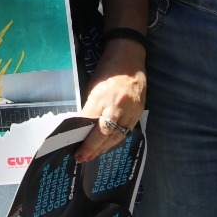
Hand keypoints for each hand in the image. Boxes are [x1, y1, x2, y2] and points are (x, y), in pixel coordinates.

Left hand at [76, 41, 146, 162]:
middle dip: (93, 148)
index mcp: (102, 96)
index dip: (85, 141)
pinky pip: (126, 131)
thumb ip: (90, 109)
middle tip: (83, 158)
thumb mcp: (93, 88)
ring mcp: (130, 110)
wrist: (129, 58)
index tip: (77, 152)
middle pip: (105, 134)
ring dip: (104, 148)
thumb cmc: (106, 71)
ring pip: (117, 135)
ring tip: (94, 155)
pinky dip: (116, 140)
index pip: (91, 124)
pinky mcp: (138, 112)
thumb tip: (83, 128)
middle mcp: (118, 105)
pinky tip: (107, 145)